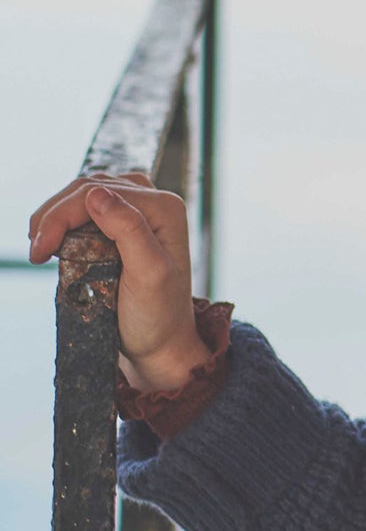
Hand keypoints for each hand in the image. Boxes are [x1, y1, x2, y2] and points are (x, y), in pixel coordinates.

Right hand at [28, 170, 206, 388]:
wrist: (162, 341)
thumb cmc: (157, 315)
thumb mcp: (149, 275)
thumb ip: (129, 230)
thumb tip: (95, 193)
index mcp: (164, 208)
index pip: (99, 194)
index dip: (61, 216)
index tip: (39, 251)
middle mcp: (155, 202)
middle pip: (88, 189)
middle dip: (53, 217)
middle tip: (35, 253)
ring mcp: (139, 209)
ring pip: (83, 194)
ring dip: (55, 217)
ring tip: (40, 248)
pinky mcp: (124, 221)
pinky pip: (85, 207)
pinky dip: (64, 221)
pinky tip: (54, 240)